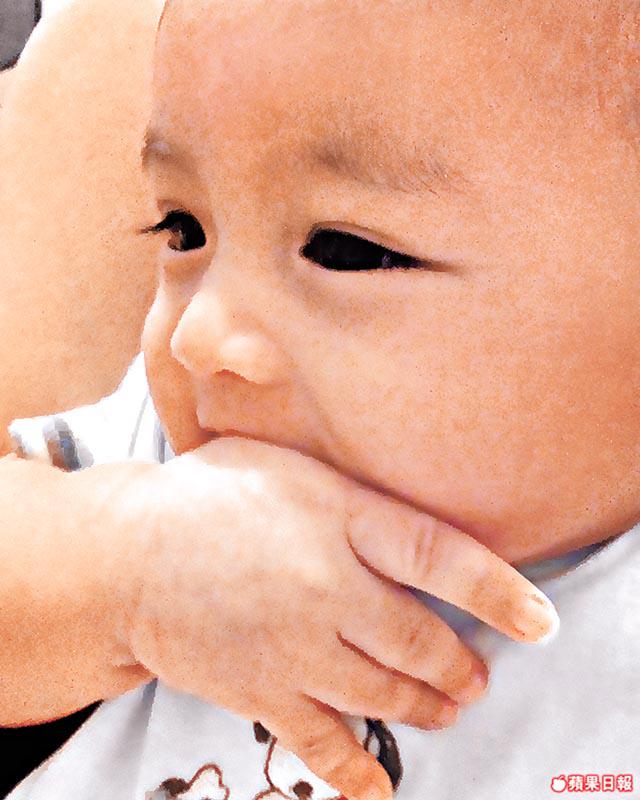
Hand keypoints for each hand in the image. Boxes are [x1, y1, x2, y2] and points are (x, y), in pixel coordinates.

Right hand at [114, 437, 556, 799]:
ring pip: (385, 693)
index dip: (498, 592)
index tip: (538, 621)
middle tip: (475, 677)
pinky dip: (358, 768)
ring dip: (426, 707)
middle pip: (420, 641)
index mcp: (337, 518)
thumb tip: (404, 510)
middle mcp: (325, 586)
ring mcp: (295, 646)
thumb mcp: (288, 465)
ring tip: (447, 708)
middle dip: (459, 667)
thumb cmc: (209, 496)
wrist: (126, 555)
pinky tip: (381, 781)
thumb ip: (348, 490)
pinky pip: (324, 741)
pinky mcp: (262, 691)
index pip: (439, 557)